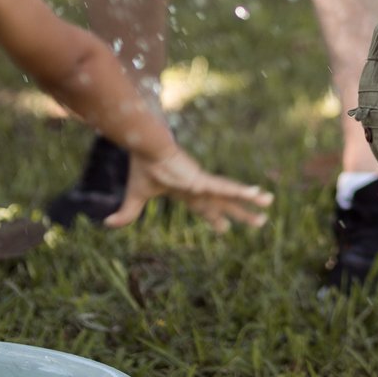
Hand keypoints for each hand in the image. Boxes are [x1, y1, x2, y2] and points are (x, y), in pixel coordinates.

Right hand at [108, 149, 272, 231]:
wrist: (144, 149)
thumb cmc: (143, 168)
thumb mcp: (135, 197)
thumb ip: (126, 214)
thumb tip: (108, 224)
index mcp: (186, 191)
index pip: (204, 207)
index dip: (215, 218)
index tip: (226, 228)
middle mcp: (199, 186)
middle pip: (224, 202)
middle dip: (241, 212)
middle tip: (261, 222)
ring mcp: (202, 182)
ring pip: (230, 193)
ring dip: (250, 199)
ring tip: (269, 202)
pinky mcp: (201, 179)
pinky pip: (224, 187)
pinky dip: (239, 191)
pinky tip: (255, 193)